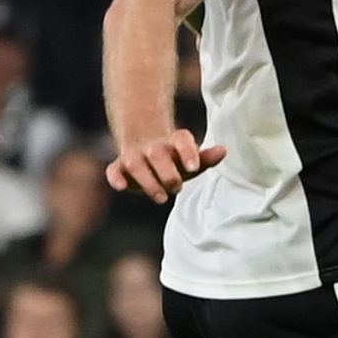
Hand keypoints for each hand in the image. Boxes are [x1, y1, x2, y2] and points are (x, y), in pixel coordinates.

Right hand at [107, 129, 227, 202]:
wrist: (146, 151)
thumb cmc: (175, 161)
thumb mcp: (191, 160)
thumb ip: (206, 158)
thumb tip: (224, 150)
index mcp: (174, 142)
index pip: (182, 140)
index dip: (187, 152)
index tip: (194, 167)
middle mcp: (153, 148)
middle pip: (157, 154)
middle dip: (167, 173)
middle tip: (177, 187)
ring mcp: (134, 156)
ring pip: (135, 163)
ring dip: (147, 181)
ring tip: (162, 197)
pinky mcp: (119, 168)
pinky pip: (113, 171)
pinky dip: (115, 178)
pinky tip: (121, 187)